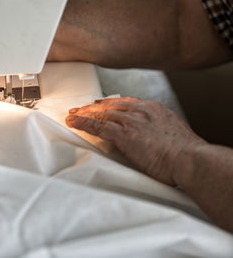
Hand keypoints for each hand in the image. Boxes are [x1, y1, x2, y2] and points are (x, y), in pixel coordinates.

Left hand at [65, 98, 205, 185]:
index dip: (109, 104)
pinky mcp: (125, 134)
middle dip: (93, 107)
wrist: (191, 160)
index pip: (126, 102)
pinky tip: (74, 123)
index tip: (100, 105)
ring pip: (102, 113)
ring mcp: (133, 121)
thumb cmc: (186, 154)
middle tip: (79, 109)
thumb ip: (157, 132)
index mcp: (154, 109)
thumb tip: (150, 140)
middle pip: (111, 105)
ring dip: (84, 114)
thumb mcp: (172, 135)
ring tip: (72, 116)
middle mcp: (142, 111)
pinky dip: (83, 123)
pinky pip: (98, 126)